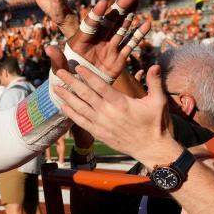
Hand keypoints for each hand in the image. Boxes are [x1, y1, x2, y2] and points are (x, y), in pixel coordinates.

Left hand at [52, 0, 139, 73]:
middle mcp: (97, 40)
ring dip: (129, 16)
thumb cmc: (66, 77)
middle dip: (119, 8)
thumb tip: (48, 49)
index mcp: (82, 40)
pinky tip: (147, 24)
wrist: (79, 89)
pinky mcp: (118, 58)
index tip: (103, 3)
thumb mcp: (60, 69)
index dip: (96, 14)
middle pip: (109, 22)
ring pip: (121, 29)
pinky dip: (138, 35)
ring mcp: (109, 48)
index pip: (90, 24)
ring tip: (137, 2)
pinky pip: (130, 45)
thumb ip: (57, 59)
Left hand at [52, 63, 177, 168]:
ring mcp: (101, 124)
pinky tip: (63, 106)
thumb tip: (155, 65)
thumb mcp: (158, 101)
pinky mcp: (98, 133)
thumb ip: (155, 82)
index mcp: (120, 102)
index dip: (87, 75)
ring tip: (55, 87)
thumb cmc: (155, 123)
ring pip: (79, 107)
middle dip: (71, 82)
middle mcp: (107, 112)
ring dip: (66, 97)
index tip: (77, 67)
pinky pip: (81, 122)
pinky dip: (71, 114)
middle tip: (59, 72)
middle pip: (85, 94)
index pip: (100, 85)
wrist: (150, 148)